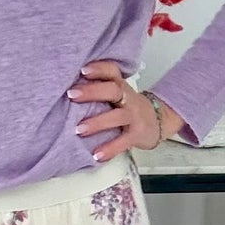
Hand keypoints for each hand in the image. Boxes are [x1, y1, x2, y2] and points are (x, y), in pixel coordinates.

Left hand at [68, 60, 184, 159]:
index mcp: (121, 86)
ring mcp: (134, 116)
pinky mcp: (137, 135)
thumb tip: (65, 87)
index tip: (83, 70)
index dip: (99, 69)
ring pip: (117, 116)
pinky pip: (123, 142)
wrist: (158, 121)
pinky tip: (97, 154)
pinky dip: (110, 149)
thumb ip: (99, 88)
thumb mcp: (118, 93)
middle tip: (71, 95)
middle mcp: (128, 98)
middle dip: (92, 92)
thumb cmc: (129, 106)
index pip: (112, 72)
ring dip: (97, 122)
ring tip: (79, 129)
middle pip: (113, 90)